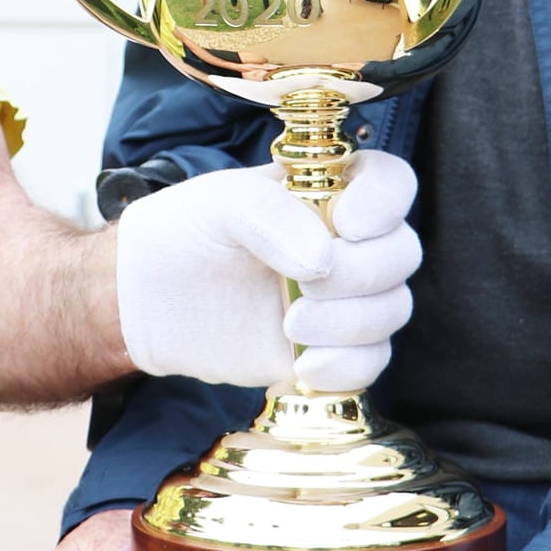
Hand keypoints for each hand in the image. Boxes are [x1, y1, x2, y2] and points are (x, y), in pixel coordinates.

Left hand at [115, 152, 420, 390]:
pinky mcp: (329, 348)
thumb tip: (323, 259)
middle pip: (402, 253)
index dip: (384, 203)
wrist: (148, 300)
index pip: (391, 183)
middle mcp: (347, 242)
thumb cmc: (185, 232)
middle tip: (305, 284)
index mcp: (329, 190)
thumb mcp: (217, 202)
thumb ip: (269, 214)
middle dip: (361, 274)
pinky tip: (303, 366)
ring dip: (350, 323)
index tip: (345, 224)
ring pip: (392, 309)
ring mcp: (342, 297)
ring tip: (290, 325)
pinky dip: (347, 367)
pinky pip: (371, 361)